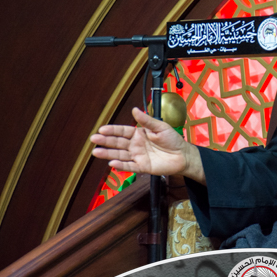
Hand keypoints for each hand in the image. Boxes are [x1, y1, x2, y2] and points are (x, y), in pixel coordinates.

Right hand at [90, 107, 205, 184]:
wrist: (182, 155)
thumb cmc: (172, 139)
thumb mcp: (160, 127)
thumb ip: (146, 120)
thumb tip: (134, 109)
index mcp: (139, 133)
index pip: (122, 131)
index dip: (112, 130)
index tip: (102, 129)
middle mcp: (136, 145)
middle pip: (118, 143)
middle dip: (105, 141)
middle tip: (94, 139)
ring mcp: (138, 156)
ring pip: (120, 155)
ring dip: (108, 154)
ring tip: (96, 152)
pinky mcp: (142, 167)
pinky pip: (130, 166)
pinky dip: (121, 166)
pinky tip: (112, 163)